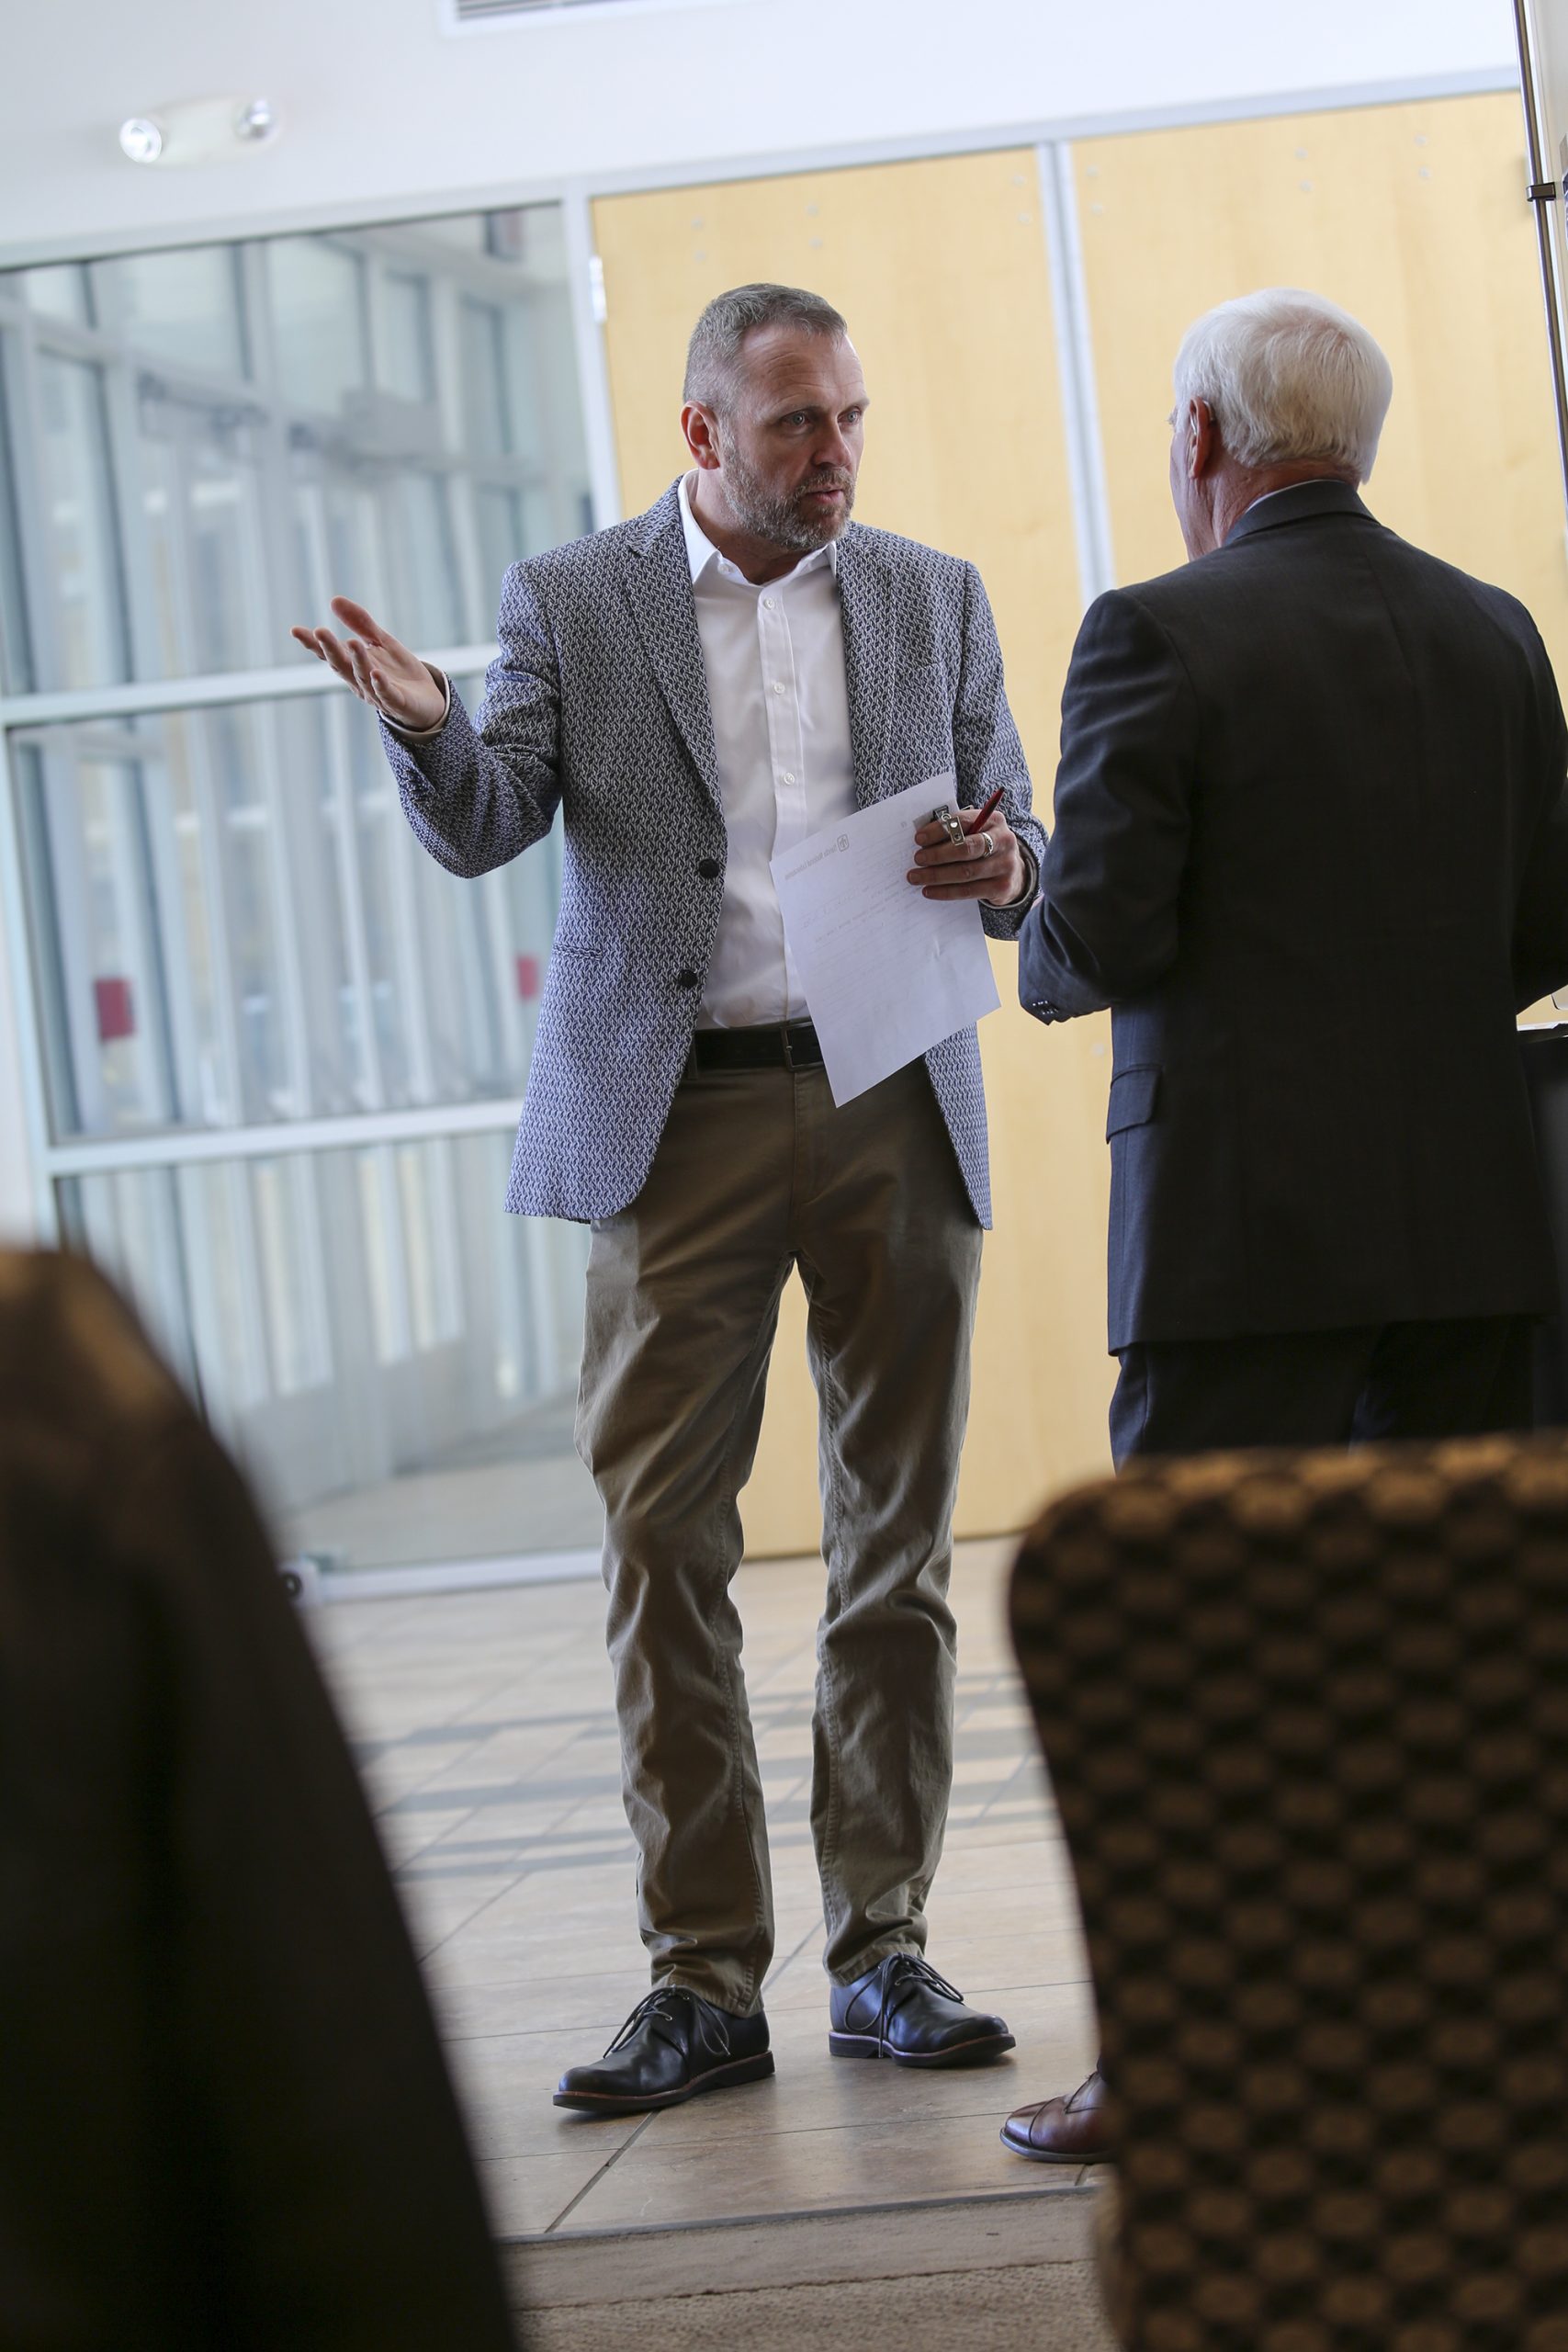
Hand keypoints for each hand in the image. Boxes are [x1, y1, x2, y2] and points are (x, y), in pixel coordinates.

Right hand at [290, 596, 445, 731]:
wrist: (428, 701)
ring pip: (363, 677)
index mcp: (353, 665)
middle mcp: (360, 680)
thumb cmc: (399, 672)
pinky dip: (380, 685)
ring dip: (357, 660)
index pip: (329, 653)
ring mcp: (377, 694)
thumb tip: (333, 599)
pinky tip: (376, 673)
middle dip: (330, 649)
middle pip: (342, 665)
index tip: (296, 630)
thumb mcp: (380, 641)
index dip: (313, 643)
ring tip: (351, 642)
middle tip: (319, 632)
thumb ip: (359, 622)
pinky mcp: (397, 703)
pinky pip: (387, 694)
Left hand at [908, 805, 1026, 904]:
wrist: (1014, 872)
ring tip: (916, 877)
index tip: (919, 839)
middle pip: (966, 848)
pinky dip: (945, 892)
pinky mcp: (1002, 887)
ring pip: (965, 872)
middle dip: (938, 854)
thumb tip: (922, 841)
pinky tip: (929, 891)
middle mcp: (1004, 840)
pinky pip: (968, 891)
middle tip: (918, 859)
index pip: (963, 822)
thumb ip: (955, 832)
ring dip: (936, 876)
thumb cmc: (984, 848)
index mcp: (994, 820)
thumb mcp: (976, 832)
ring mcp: (1005, 865)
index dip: (939, 830)